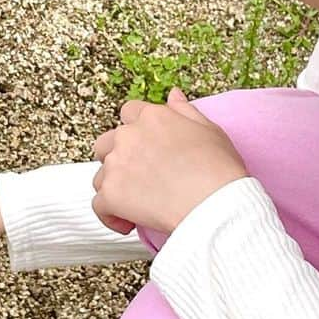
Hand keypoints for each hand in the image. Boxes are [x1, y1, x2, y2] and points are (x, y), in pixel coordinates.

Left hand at [91, 87, 248, 236]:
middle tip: (138, 176)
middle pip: (106, 143)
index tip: (146, 146)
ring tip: (137, 202)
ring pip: (100, 175)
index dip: (136, 130)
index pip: (130, 112)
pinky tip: (127, 222)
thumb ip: (186, 111)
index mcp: (153, 117)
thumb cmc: (219, 170)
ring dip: (115, 187)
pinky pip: (99, 206)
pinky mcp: (111, 194)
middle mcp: (129, 136)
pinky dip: (110, 215)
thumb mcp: (210, 130)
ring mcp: (117, 165)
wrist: (215, 204)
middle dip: (117, 158)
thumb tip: (173, 95)